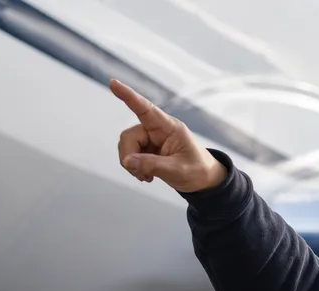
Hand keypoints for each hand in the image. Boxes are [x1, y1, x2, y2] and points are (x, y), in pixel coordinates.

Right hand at [109, 79, 226, 191]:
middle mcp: (158, 130)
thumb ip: (152, 165)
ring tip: (146, 176)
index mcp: (170, 128)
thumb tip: (128, 161)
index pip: (146, 109)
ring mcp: (151, 140)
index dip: (129, 96)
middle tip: (140, 174)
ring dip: (131, 163)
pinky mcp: (148, 150)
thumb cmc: (197, 170)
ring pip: (127, 146)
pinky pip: (130, 155)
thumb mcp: (177, 170)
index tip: (114, 83)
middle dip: (129, 155)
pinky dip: (134, 167)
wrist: (204, 180)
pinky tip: (146, 175)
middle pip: (129, 136)